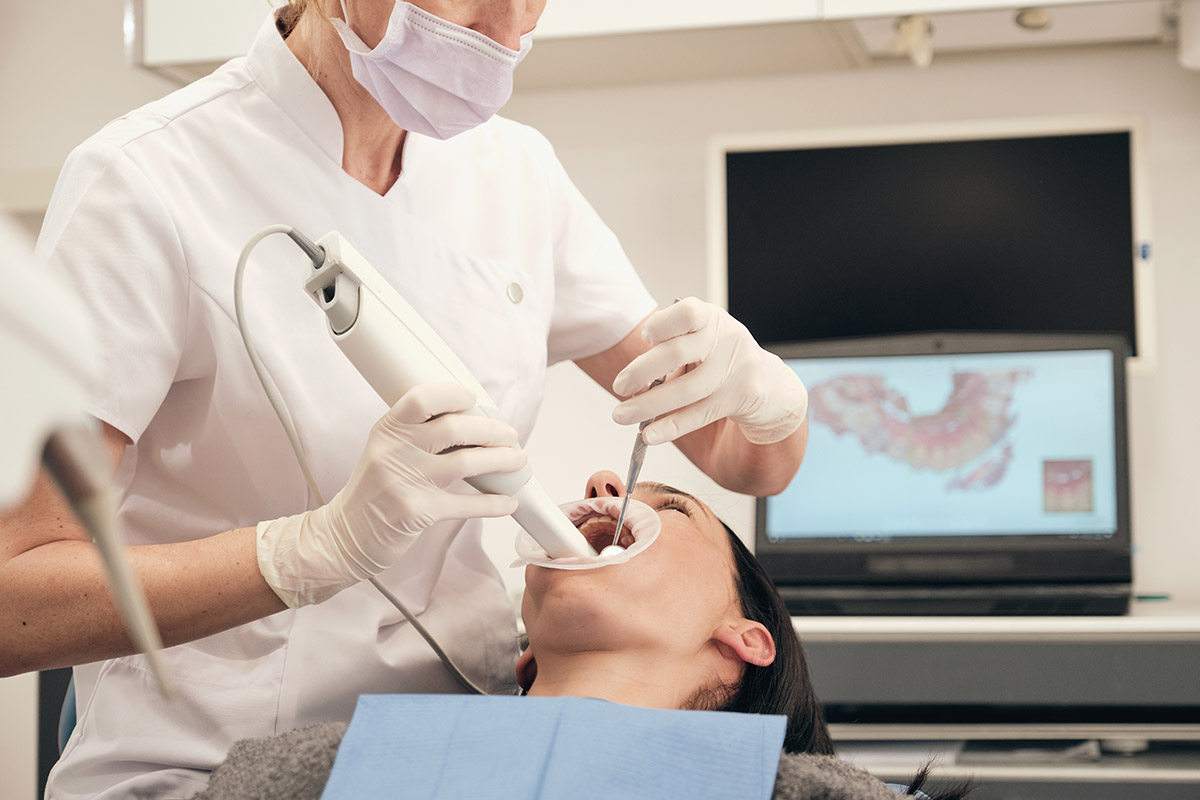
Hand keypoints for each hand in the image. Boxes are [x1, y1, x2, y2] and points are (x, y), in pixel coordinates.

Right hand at [257, 382, 525, 606]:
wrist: (344, 535)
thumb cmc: (373, 489)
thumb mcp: (384, 450)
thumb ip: (417, 434)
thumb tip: (470, 419)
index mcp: (388, 429)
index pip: (421, 398)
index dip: (453, 394)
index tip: (474, 398)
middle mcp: (395, 451)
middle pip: (454, 428)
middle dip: (491, 429)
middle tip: (510, 433)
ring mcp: (406, 482)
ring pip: (466, 462)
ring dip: (501, 460)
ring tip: (519, 459)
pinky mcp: (418, 513)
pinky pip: (466, 505)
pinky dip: (494, 504)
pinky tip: (510, 502)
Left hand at [611, 298, 807, 445]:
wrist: (772, 386)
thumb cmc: (723, 360)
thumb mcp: (703, 343)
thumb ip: (672, 353)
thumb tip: (632, 384)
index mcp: (711, 318)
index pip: (686, 313)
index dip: (661, 325)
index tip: (645, 339)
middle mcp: (726, 338)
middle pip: (677, 353)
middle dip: (641, 371)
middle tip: (619, 385)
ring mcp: (736, 368)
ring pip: (686, 390)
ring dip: (648, 406)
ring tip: (621, 415)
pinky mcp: (742, 397)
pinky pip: (699, 414)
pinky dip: (671, 427)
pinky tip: (649, 435)